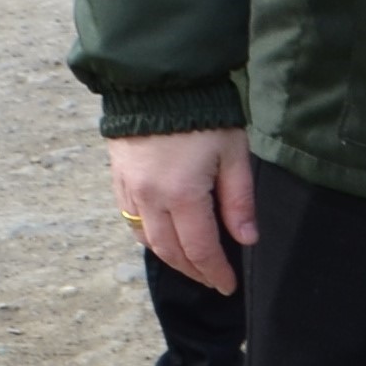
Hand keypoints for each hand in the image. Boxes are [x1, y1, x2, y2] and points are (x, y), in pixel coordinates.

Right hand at [111, 128, 258, 294]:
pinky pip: (131, 219)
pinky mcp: (118, 178)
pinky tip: (163, 238)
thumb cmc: (202, 113)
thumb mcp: (232, 153)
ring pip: (148, 239)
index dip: (215, 272)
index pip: (200, 249)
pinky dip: (149, 237)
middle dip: (194, 270)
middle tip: (213, 279)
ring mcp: (130, 189)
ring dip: (170, 257)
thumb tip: (246, 239)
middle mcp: (151, 198)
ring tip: (192, 264)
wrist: (157, 79)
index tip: (229, 285)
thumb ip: (239, 200)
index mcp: (182, 194)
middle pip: (171, 251)